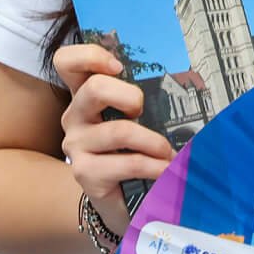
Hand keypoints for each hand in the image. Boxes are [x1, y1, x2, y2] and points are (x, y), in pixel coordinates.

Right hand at [53, 44, 173, 235]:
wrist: (120, 198)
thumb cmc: (132, 148)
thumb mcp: (134, 118)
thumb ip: (142, 99)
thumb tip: (186, 81)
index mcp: (85, 95)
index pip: (67, 62)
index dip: (90, 56)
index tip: (119, 67)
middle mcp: (75, 116)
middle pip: (95, 89)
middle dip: (130, 96)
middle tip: (144, 111)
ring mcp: (77, 145)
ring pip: (119, 131)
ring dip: (154, 141)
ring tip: (169, 152)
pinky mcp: (86, 173)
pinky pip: (128, 163)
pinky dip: (155, 166)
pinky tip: (166, 169)